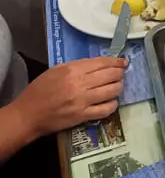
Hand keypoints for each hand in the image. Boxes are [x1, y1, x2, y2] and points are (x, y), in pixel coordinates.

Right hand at [13, 56, 127, 138]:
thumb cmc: (38, 91)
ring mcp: (83, 101)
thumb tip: (97, 65)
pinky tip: (111, 102)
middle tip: (121, 74)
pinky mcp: (83, 116)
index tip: (123, 63)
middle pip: (110, 75)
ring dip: (119, 87)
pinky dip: (113, 105)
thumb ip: (76, 66)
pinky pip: (106, 109)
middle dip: (120, 73)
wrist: (27, 115)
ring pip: (112, 91)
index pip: (101, 63)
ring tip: (118, 86)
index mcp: (72, 70)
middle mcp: (80, 84)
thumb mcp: (55, 71)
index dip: (115, 62)